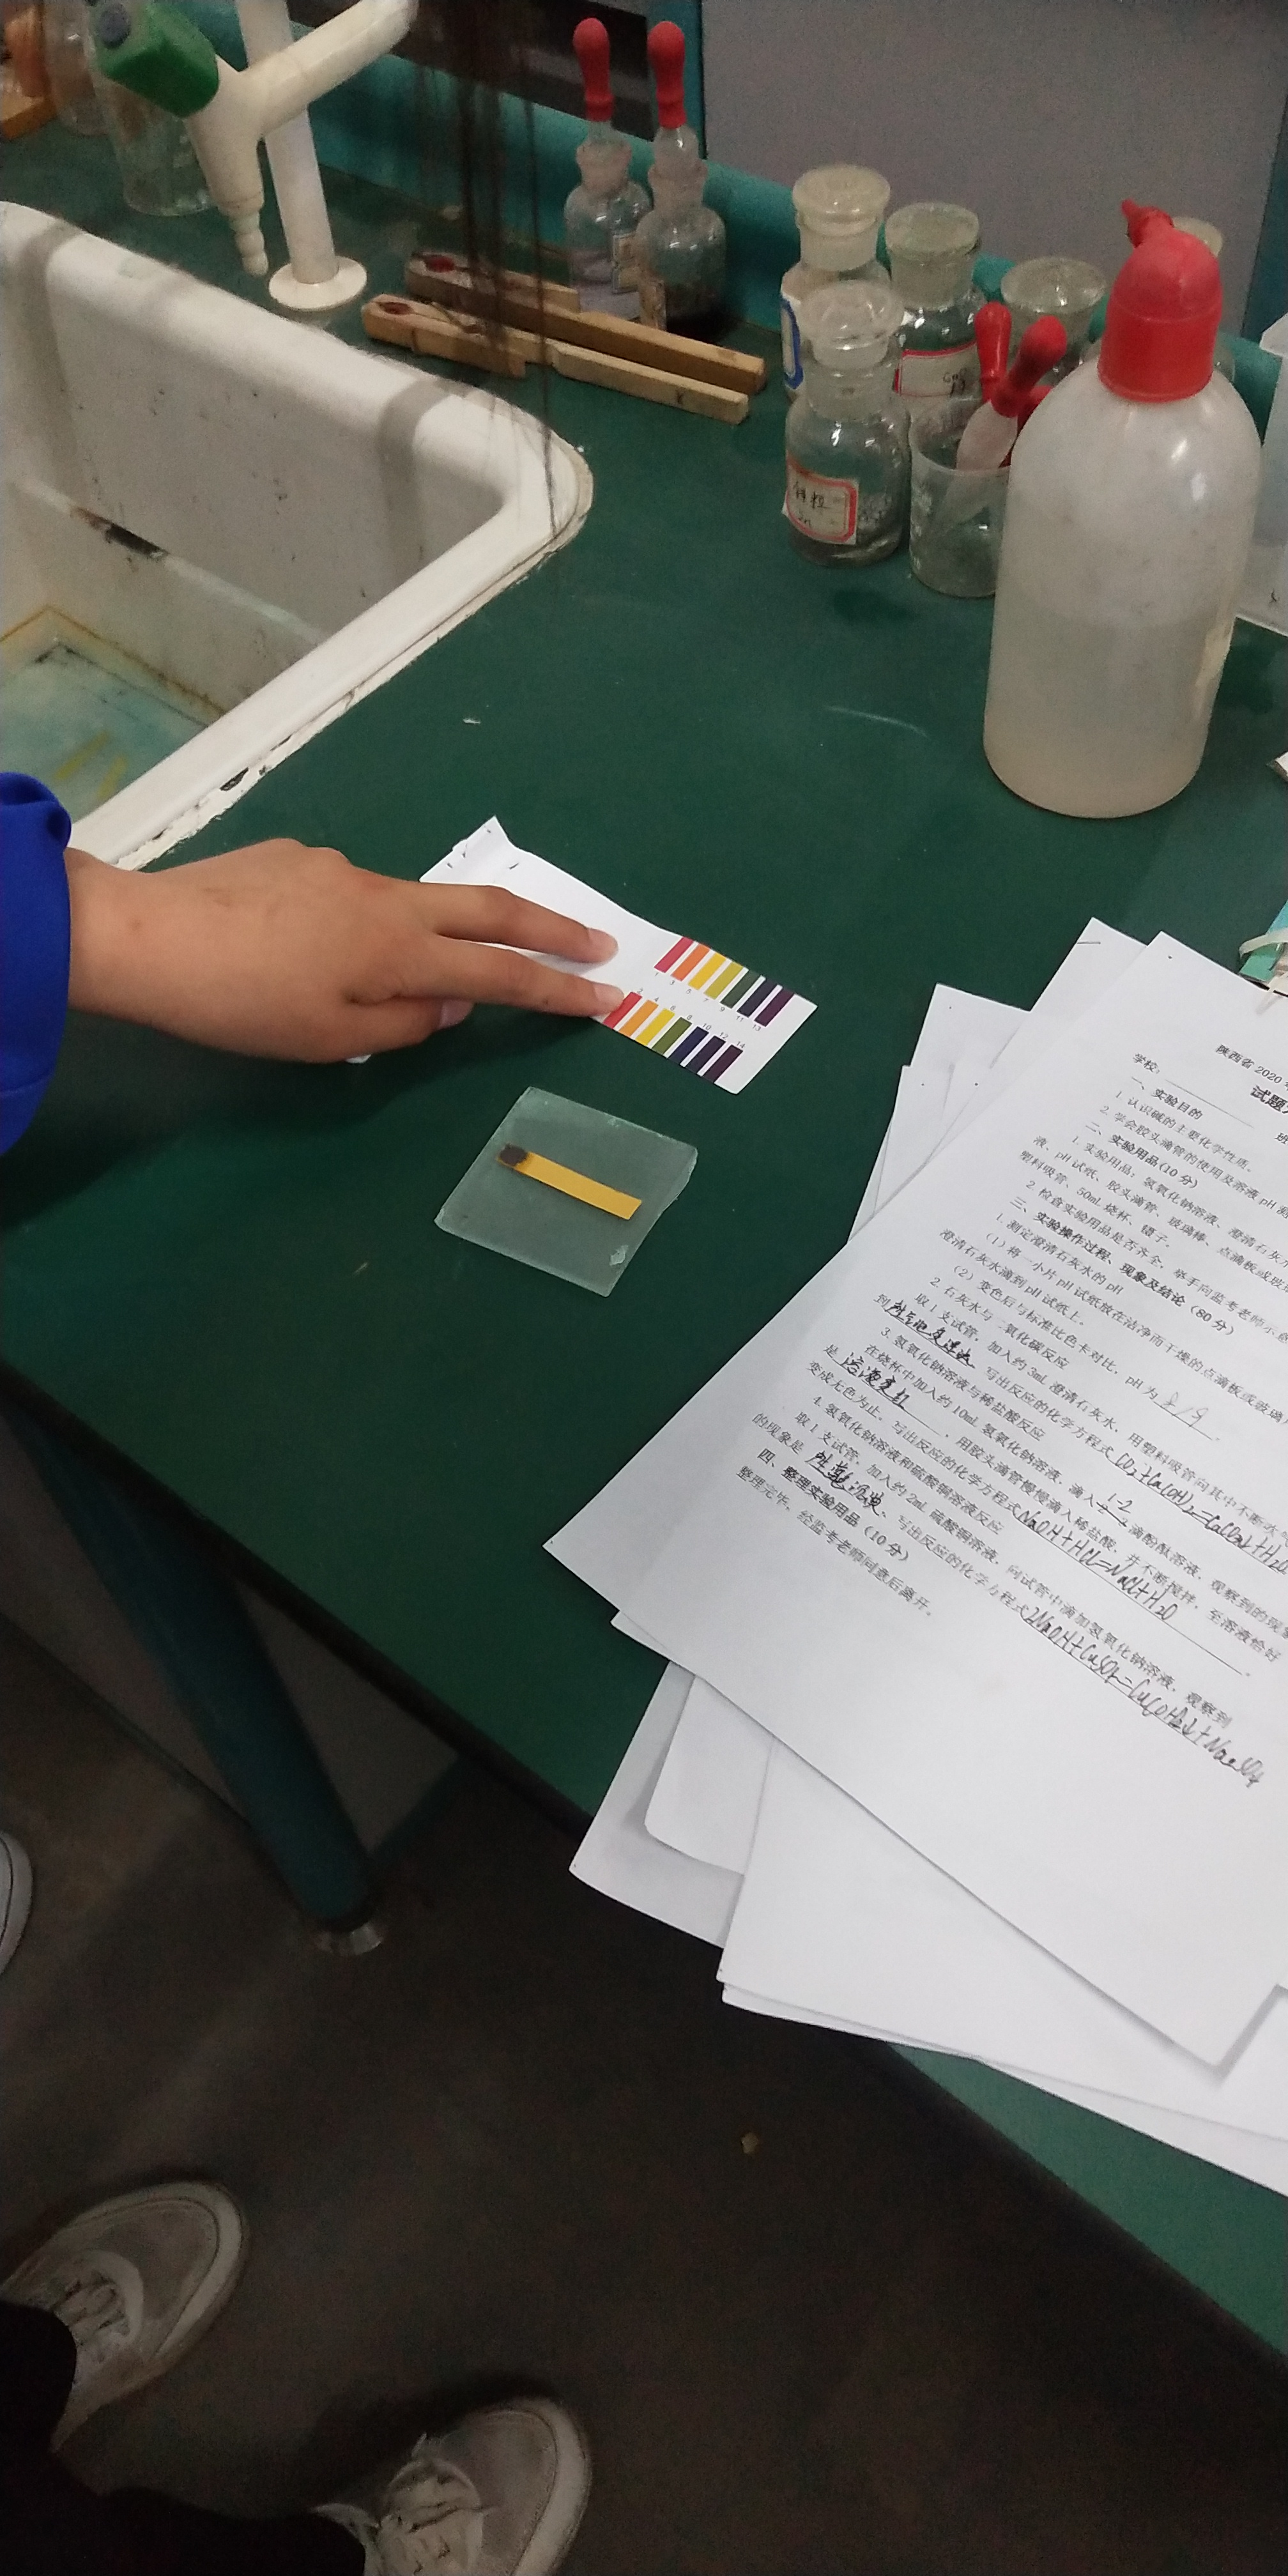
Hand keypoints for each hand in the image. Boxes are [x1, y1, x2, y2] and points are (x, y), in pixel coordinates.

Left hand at [64, 839, 623, 1060]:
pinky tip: (298, 956)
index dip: (557, 989)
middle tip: (597, 943)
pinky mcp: (300, 858)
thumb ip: (403, 1023)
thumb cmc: (241, 1005)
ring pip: (411, 904)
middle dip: (550, 928)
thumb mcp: (329, 1040)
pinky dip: (354, 928)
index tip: (606, 996)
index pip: (500, 973)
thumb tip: (452, 1004)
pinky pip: (350, 897)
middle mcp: (385, 898)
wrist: (147, 936)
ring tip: (388, 978)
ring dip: (434, 935)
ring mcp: (343, 869)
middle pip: (488, 909)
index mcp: (399, 950)